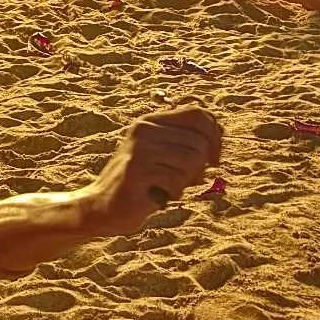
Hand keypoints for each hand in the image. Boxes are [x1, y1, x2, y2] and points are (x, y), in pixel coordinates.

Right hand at [86, 108, 221, 235]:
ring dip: (187, 181)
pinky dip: (173, 193)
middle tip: (188, 180)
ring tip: (166, 187)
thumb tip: (218, 132)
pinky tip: (156, 196)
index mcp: (150, 121)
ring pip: (192, 160)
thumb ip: (183, 142)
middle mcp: (143, 128)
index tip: (214, 158)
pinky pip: (177, 180)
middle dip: (202, 166)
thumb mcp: (160, 155)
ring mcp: (139, 148)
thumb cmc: (140, 183)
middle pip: (199, 142)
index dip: (215, 135)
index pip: (198, 113)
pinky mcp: (137, 170)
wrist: (101, 207)